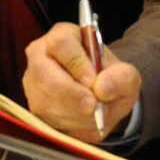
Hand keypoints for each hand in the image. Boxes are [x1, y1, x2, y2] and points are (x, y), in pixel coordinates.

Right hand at [23, 22, 141, 141]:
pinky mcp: (33, 103)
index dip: (77, 64)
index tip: (94, 83)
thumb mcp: (126, 76)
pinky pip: (46, 117)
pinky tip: (83, 119)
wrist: (101, 101)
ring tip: (95, 113)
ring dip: (74, 112)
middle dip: (70, 93)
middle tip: (93, 106)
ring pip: (45, 99)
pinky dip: (69, 123)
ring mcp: (33, 80)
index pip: (61, 43)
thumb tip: (102, 88)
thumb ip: (121, 78)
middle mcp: (41, 54)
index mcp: (64, 36)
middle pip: (44, 72)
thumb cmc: (110, 80)